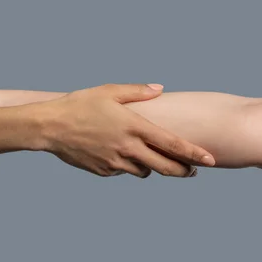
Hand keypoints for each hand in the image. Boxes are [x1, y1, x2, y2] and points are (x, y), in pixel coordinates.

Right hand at [37, 83, 214, 177]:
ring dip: (150, 166)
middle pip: (165, 167)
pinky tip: (118, 154)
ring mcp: (115, 163)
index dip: (195, 153)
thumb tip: (160, 89)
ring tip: (148, 156)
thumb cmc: (79, 104)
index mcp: (133, 126)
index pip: (172, 144)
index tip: (212, 160)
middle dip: (183, 171)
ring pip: (144, 172)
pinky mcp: (103, 171)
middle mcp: (128, 148)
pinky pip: (122, 172)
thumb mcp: (108, 91)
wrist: (49, 127)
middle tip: (193, 171)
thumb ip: (137, 91)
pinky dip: (126, 166)